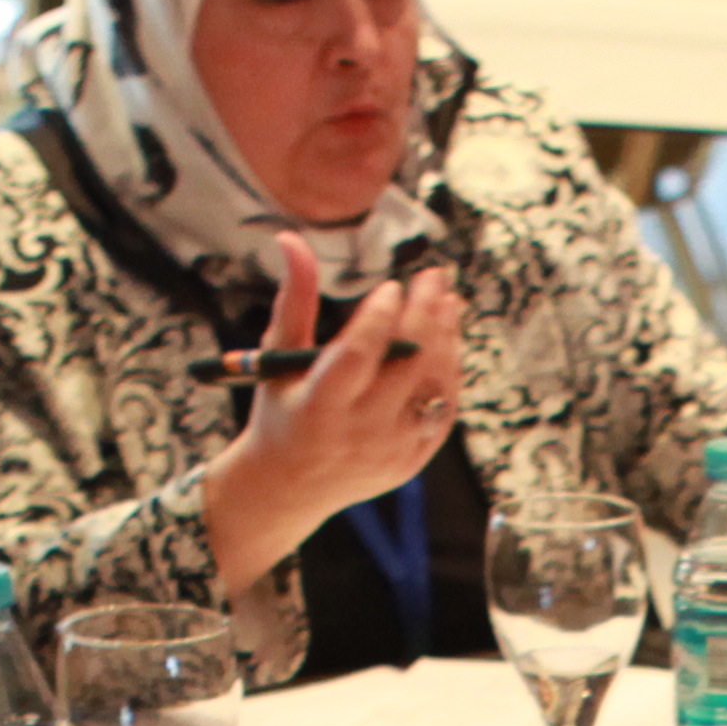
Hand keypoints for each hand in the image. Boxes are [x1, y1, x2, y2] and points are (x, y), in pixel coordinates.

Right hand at [198, 234, 464, 584]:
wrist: (289, 487)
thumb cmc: (282, 409)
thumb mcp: (277, 358)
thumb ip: (294, 298)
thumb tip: (290, 238)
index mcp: (318, 406)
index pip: (358, 356)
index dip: (380, 318)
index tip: (393, 285)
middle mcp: (358, 432)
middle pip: (406, 367)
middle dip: (424, 315)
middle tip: (434, 277)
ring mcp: (390, 450)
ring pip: (433, 387)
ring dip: (446, 340)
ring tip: (448, 300)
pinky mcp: (412, 461)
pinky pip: (442, 410)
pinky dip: (449, 372)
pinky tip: (449, 339)